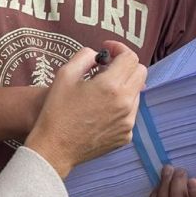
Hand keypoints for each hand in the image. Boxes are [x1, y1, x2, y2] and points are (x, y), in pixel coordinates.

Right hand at [24, 40, 145, 177]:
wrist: (55, 148)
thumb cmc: (57, 110)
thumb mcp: (65, 74)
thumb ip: (85, 56)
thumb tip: (99, 55)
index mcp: (111, 86)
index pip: (130, 57)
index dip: (119, 48)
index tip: (107, 50)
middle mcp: (126, 103)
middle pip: (140, 72)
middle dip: (125, 64)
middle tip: (107, 67)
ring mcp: (128, 121)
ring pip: (137, 93)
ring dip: (124, 85)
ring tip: (102, 90)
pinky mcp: (126, 135)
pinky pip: (130, 112)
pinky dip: (120, 105)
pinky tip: (101, 109)